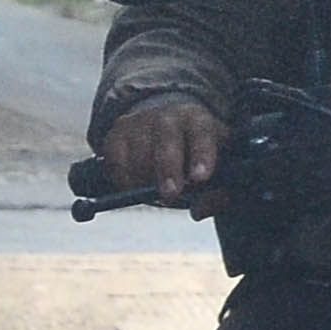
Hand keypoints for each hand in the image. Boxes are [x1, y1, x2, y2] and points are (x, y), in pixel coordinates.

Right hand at [107, 100, 229, 208]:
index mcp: (197, 120)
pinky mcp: (115, 135)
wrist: (162, 129)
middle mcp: (167, 117)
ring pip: (139, 156)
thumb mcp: (214, 166)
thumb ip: (215, 192)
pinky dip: (126, 182)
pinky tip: (139, 187)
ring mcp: (138, 124)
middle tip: (171, 195)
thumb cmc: (194, 153)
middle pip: (166, 140)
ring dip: (148, 182)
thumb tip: (198, 212)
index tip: (200, 178)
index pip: (202, 134)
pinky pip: (117, 164)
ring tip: (161, 194)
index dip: (202, 155)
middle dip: (168, 169)